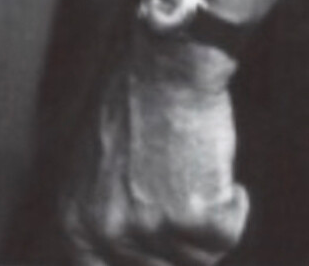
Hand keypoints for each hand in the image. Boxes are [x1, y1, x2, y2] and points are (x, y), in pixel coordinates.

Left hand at [59, 43, 247, 265]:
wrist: (168, 63)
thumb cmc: (138, 104)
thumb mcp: (98, 164)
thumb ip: (107, 215)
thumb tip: (133, 257)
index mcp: (75, 220)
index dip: (143, 261)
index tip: (163, 243)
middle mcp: (104, 231)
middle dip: (180, 241)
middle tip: (185, 194)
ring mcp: (147, 227)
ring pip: (198, 257)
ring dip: (208, 220)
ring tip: (194, 165)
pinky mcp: (191, 218)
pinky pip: (226, 235)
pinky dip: (233, 205)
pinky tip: (216, 167)